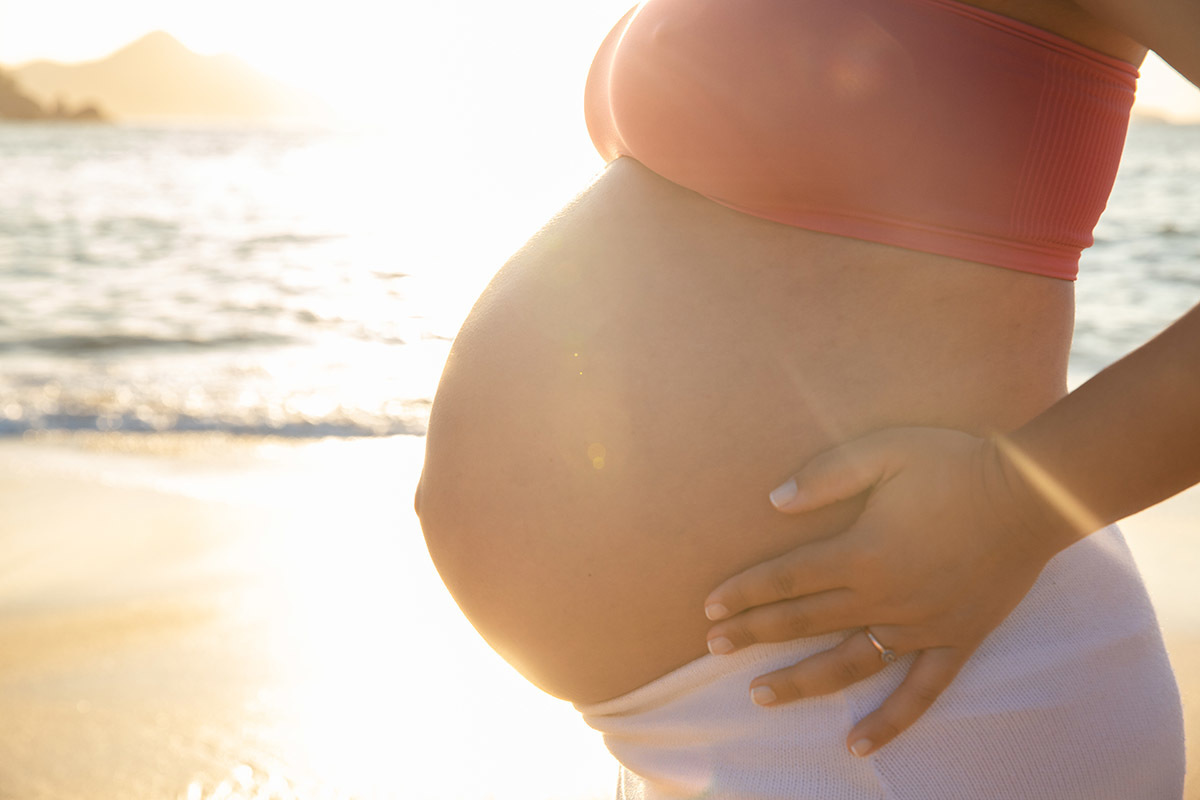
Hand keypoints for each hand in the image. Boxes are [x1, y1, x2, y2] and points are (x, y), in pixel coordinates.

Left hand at [703, 427, 1068, 756]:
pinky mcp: (955, 643)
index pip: (785, 579)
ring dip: (799, 682)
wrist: (1032, 494)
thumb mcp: (885, 451)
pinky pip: (919, 694)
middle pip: (803, 622)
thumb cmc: (954, 464)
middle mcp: (883, 597)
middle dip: (752, 634)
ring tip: (758, 695)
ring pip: (847, 665)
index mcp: (861, 551)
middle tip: (711, 647)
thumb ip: (827, 475)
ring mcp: (919, 627)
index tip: (710, 606)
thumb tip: (775, 501)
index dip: (743, 592)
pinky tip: (857, 745)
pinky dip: (889, 723)